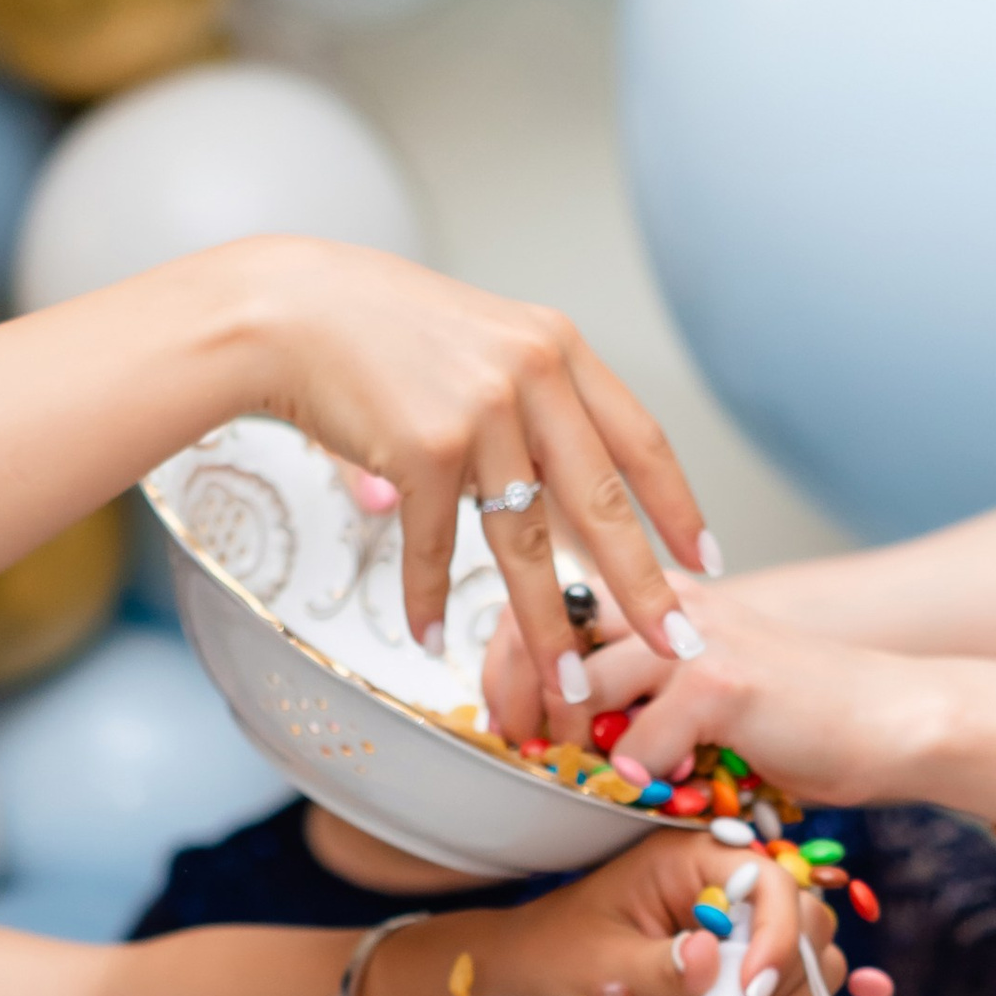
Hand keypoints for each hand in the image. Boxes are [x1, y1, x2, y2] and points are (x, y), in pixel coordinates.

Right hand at [246, 242, 712, 716]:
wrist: (290, 310)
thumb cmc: (380, 331)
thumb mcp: (484, 347)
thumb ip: (533, 408)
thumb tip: (571, 499)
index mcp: (559, 349)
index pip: (640, 440)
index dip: (677, 508)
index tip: (705, 562)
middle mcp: (532, 374)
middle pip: (603, 505)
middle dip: (644, 588)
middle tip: (679, 645)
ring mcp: (480, 411)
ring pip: (527, 544)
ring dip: (546, 627)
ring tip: (563, 686)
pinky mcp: (424, 449)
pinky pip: (440, 547)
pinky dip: (431, 599)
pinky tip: (433, 639)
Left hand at [364, 826, 835, 995]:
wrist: (523, 975)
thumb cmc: (551, 959)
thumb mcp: (600, 965)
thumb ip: (660, 968)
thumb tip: (710, 959)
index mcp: (690, 859)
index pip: (772, 881)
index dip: (777, 938)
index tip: (749, 995)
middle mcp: (725, 883)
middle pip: (805, 916)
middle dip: (787, 973)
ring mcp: (739, 922)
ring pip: (809, 953)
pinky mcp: (739, 961)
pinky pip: (789, 983)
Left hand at [496, 579, 995, 807]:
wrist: (893, 718)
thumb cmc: (804, 716)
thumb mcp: (707, 689)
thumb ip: (644, 693)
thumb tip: (574, 730)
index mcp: (657, 595)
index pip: (545, 602)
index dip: (508, 660)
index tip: (506, 718)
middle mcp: (666, 601)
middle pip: (543, 628)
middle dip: (517, 695)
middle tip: (519, 748)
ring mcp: (694, 638)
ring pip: (582, 682)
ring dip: (567, 740)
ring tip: (579, 776)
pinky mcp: (724, 682)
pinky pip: (642, 736)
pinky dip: (633, 773)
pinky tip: (651, 790)